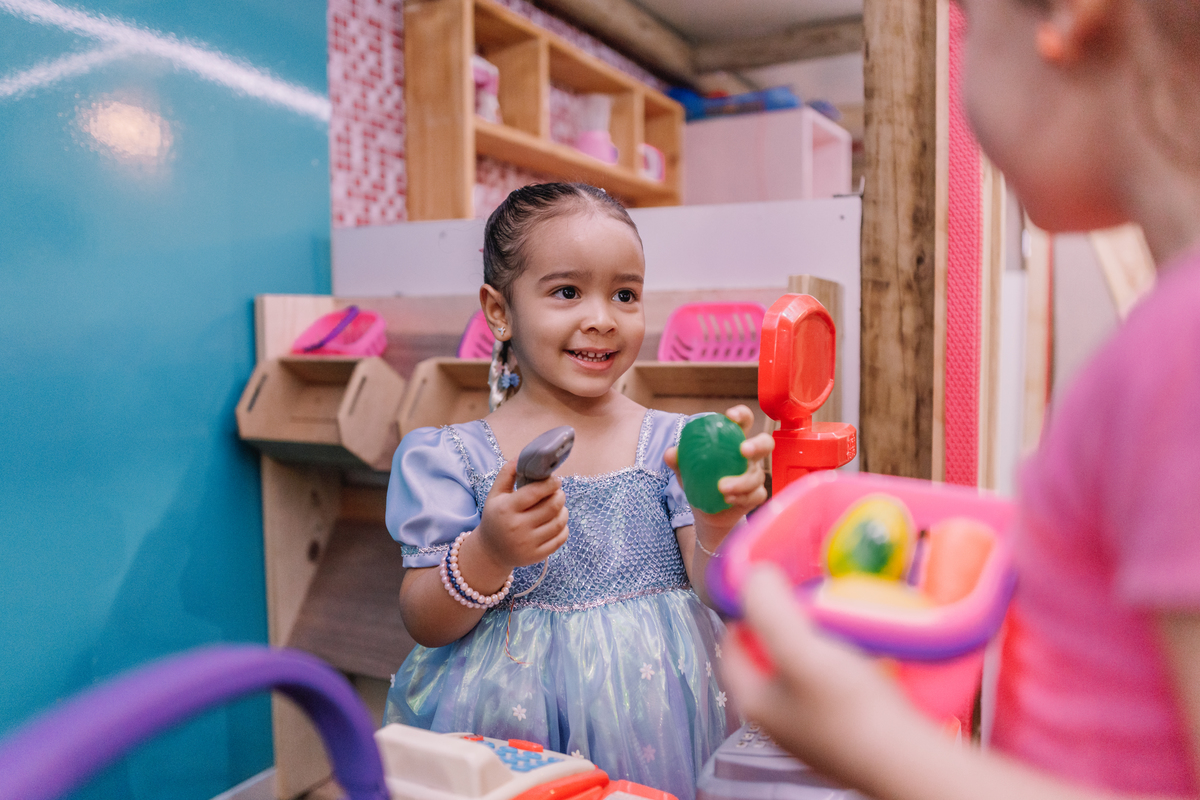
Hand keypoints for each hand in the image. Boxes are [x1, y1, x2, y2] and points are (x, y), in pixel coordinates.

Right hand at [475, 460, 568, 571]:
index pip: (536, 492)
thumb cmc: (496, 517)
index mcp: (506, 509)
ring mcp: (528, 544)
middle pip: (552, 506)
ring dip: (564, 510)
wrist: (490, 551)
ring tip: (558, 505)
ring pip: (559, 522)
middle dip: (560, 495)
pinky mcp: (537, 556)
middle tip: (558, 492)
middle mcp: (517, 527)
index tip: (555, 480)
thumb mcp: (495, 494)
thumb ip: (507, 473)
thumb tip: (522, 457)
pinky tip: (557, 521)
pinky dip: (564, 527)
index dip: (551, 483)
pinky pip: (560, 539)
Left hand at [665, 405, 773, 537]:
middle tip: (743, 450)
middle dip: (757, 445)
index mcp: (733, 441)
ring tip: (722, 488)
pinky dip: (743, 497)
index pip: (744, 421)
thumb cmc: (698, 482)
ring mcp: (755, 475)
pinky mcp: (756, 494)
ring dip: (741, 481)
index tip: (731, 416)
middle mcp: (749, 456)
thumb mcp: (685, 470)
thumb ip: (678, 460)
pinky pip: (756, 494)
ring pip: (757, 475)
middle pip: (765, 443)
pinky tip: (729, 499)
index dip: (742, 415)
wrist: (706, 512)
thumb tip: (671, 453)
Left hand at [721, 564, 915, 787]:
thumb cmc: (852, 710)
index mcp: (756, 702)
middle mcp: (778, 722)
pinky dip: (836, 668)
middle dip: (779, 628)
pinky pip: (829, 692)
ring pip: (799, 676)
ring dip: (811, 646)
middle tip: (799, 603)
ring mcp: (811, 732)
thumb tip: (754, 575)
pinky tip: (858, 658)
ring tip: (830, 625)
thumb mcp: (802, 650)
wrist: (908, 762)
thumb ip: (770, 610)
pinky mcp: (843, 736)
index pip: (731, 649)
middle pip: (765, 662)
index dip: (741, 615)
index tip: (760, 592)